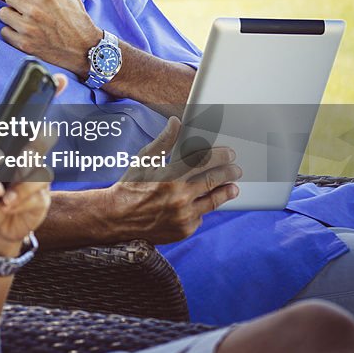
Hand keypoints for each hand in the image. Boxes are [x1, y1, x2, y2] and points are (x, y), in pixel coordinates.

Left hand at [0, 0, 101, 75]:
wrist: (84, 49)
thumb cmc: (77, 17)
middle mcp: (35, 10)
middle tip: (29, 6)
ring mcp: (28, 28)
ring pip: (3, 13)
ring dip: (12, 14)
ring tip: (27, 19)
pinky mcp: (23, 44)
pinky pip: (4, 31)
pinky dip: (11, 30)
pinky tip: (25, 31)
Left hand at [0, 115, 59, 255]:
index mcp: (16, 153)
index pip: (33, 134)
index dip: (38, 131)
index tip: (27, 133)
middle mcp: (31, 164)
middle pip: (42, 149)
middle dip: (30, 156)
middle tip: (16, 169)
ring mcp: (39, 182)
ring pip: (41, 175)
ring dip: (23, 187)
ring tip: (5, 199)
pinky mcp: (42, 201)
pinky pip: (37, 198)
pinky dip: (21, 202)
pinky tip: (7, 207)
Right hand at [107, 117, 241, 242]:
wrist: (116, 218)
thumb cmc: (130, 185)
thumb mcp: (144, 160)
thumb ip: (164, 141)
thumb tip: (176, 122)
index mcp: (169, 176)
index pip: (203, 161)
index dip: (220, 156)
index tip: (230, 153)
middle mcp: (178, 197)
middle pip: (213, 180)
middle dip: (228, 173)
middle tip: (236, 169)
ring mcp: (183, 216)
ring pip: (213, 202)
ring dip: (226, 193)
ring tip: (233, 188)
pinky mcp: (184, 230)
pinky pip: (200, 217)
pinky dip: (202, 209)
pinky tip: (202, 203)